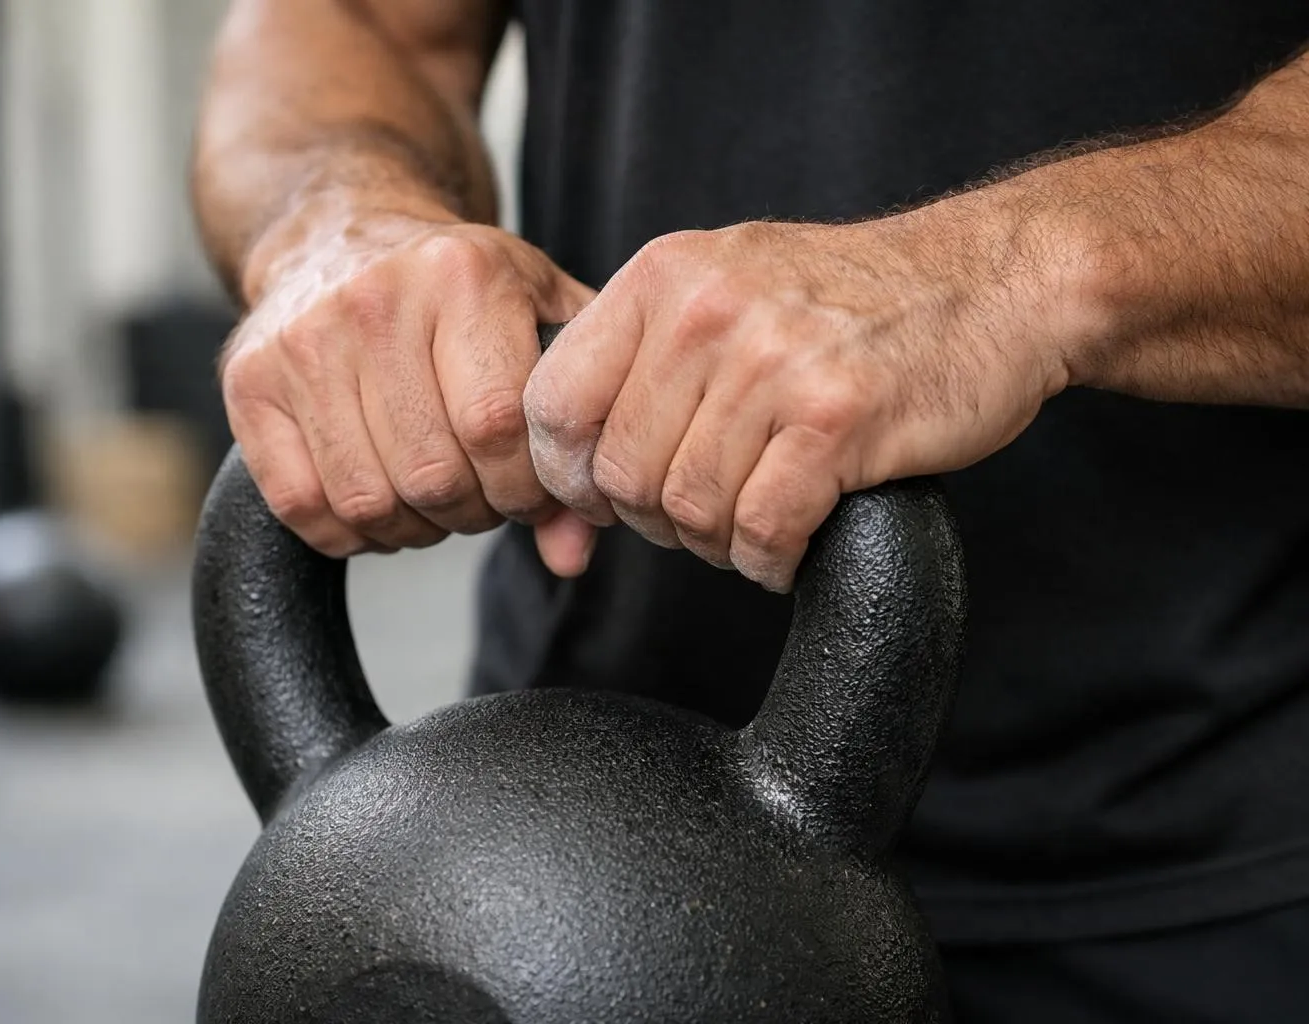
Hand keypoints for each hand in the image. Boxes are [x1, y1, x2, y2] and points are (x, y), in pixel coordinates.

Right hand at [222, 196, 596, 571]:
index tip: (531, 492)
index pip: (496, 426)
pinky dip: (347, 532)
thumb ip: (576, 425)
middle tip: (482, 497)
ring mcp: (302, 341)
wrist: (344, 234)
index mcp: (462, 275)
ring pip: (367, 501)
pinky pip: (301, 505)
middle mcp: (374, 300)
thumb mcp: (542, 321)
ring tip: (432, 499)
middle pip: (432, 475)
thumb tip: (571, 553)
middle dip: (472, 512)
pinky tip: (376, 502)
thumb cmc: (461, 291)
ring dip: (412, 528)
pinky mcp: (249, 381)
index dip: (523, 487)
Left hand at [524, 216, 1072, 590]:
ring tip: (758, 517)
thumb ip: (644, 353)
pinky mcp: (837, 419)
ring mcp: (774, 363)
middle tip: (706, 511)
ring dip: (719, 542)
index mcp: (664, 277)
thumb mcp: (727, 283)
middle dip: (656, 519)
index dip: (568, 472)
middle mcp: (707, 312)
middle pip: (621, 474)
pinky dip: (770, 559)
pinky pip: (759, 531)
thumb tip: (569, 460)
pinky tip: (794, 540)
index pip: (553, 402)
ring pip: (689, 511)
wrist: (994, 283)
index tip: (606, 496)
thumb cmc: (851, 301)